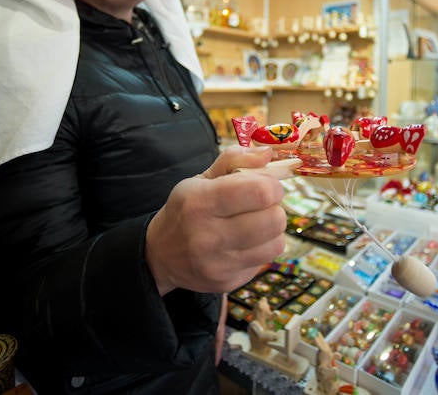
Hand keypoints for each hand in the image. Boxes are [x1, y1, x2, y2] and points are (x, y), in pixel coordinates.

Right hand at [145, 146, 286, 295]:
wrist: (160, 255)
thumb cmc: (187, 209)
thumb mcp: (201, 179)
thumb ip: (234, 160)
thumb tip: (267, 154)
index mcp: (200, 201)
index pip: (260, 192)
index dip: (273, 186)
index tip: (267, 186)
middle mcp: (207, 236)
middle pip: (274, 220)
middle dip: (275, 208)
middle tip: (262, 206)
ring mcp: (217, 264)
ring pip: (277, 243)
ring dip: (272, 231)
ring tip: (255, 225)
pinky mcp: (226, 283)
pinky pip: (265, 261)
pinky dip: (261, 250)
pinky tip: (243, 244)